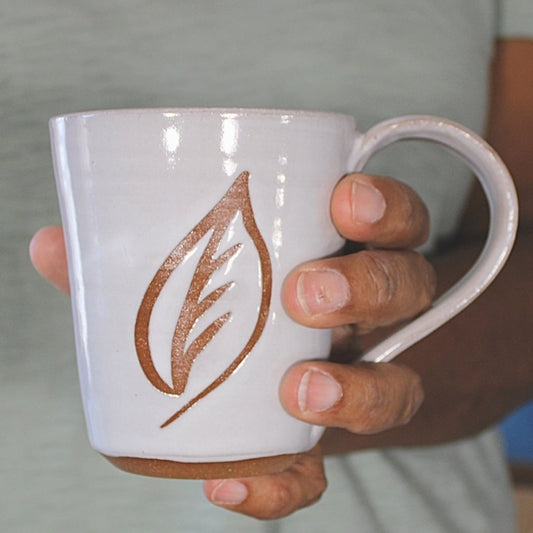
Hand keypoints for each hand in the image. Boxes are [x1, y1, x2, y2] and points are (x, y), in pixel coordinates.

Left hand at [29, 173, 434, 519]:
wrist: (275, 380)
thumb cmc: (236, 306)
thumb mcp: (198, 269)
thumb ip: (135, 257)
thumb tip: (54, 245)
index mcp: (343, 253)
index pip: (394, 219)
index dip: (386, 207)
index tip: (345, 199)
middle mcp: (367, 314)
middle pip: (407, 291)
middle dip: (369, 287)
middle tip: (306, 294)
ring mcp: (357, 378)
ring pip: (397, 383)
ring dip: (356, 390)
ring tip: (298, 391)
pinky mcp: (321, 448)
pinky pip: (325, 471)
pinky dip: (284, 484)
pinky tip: (229, 484)